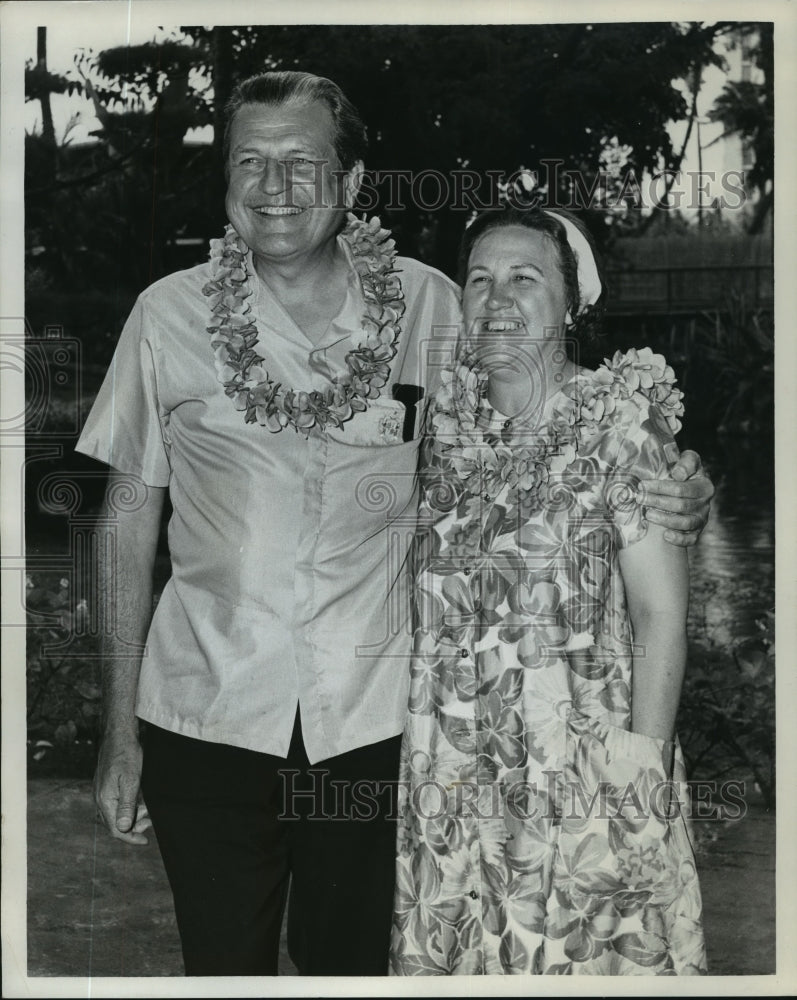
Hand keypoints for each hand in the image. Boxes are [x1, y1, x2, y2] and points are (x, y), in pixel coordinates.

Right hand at [93, 730, 150, 844]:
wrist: (119, 735)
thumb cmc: (126, 755)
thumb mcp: (130, 781)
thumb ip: (126, 806)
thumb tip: (122, 829)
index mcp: (104, 800)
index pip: (116, 829)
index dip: (131, 838)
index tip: (145, 841)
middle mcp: (100, 798)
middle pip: (116, 824)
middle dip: (134, 826)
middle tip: (151, 818)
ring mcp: (102, 792)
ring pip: (117, 813)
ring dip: (133, 815)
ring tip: (148, 808)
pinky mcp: (107, 786)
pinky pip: (117, 803)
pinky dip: (130, 806)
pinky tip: (141, 800)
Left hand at [638, 449, 714, 546]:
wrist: (686, 487)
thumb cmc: (683, 472)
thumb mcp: (688, 460)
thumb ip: (686, 462)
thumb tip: (678, 474)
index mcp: (704, 486)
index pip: (681, 488)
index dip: (660, 487)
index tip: (643, 485)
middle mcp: (705, 504)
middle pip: (681, 505)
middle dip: (657, 502)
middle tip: (639, 499)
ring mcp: (701, 519)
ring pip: (685, 523)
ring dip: (665, 519)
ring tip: (648, 515)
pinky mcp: (696, 532)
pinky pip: (691, 539)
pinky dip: (679, 539)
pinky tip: (666, 536)